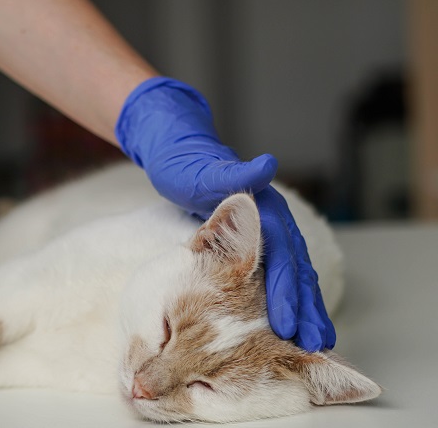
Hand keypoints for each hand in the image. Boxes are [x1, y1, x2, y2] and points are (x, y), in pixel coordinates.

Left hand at [115, 77, 334, 350]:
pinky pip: (280, 275)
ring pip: (296, 276)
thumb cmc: (188, 167)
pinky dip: (292, 300)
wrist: (183, 156)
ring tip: (317, 343)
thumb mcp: (202, 171)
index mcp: (265, 210)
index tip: (286, 323)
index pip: (281, 256)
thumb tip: (266, 164)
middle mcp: (274, 223)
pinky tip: (296, 323)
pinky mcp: (259, 243)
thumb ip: (232, 174)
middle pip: (296, 270)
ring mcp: (269, 234)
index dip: (285, 291)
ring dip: (306, 309)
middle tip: (311, 346)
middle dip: (304, 309)